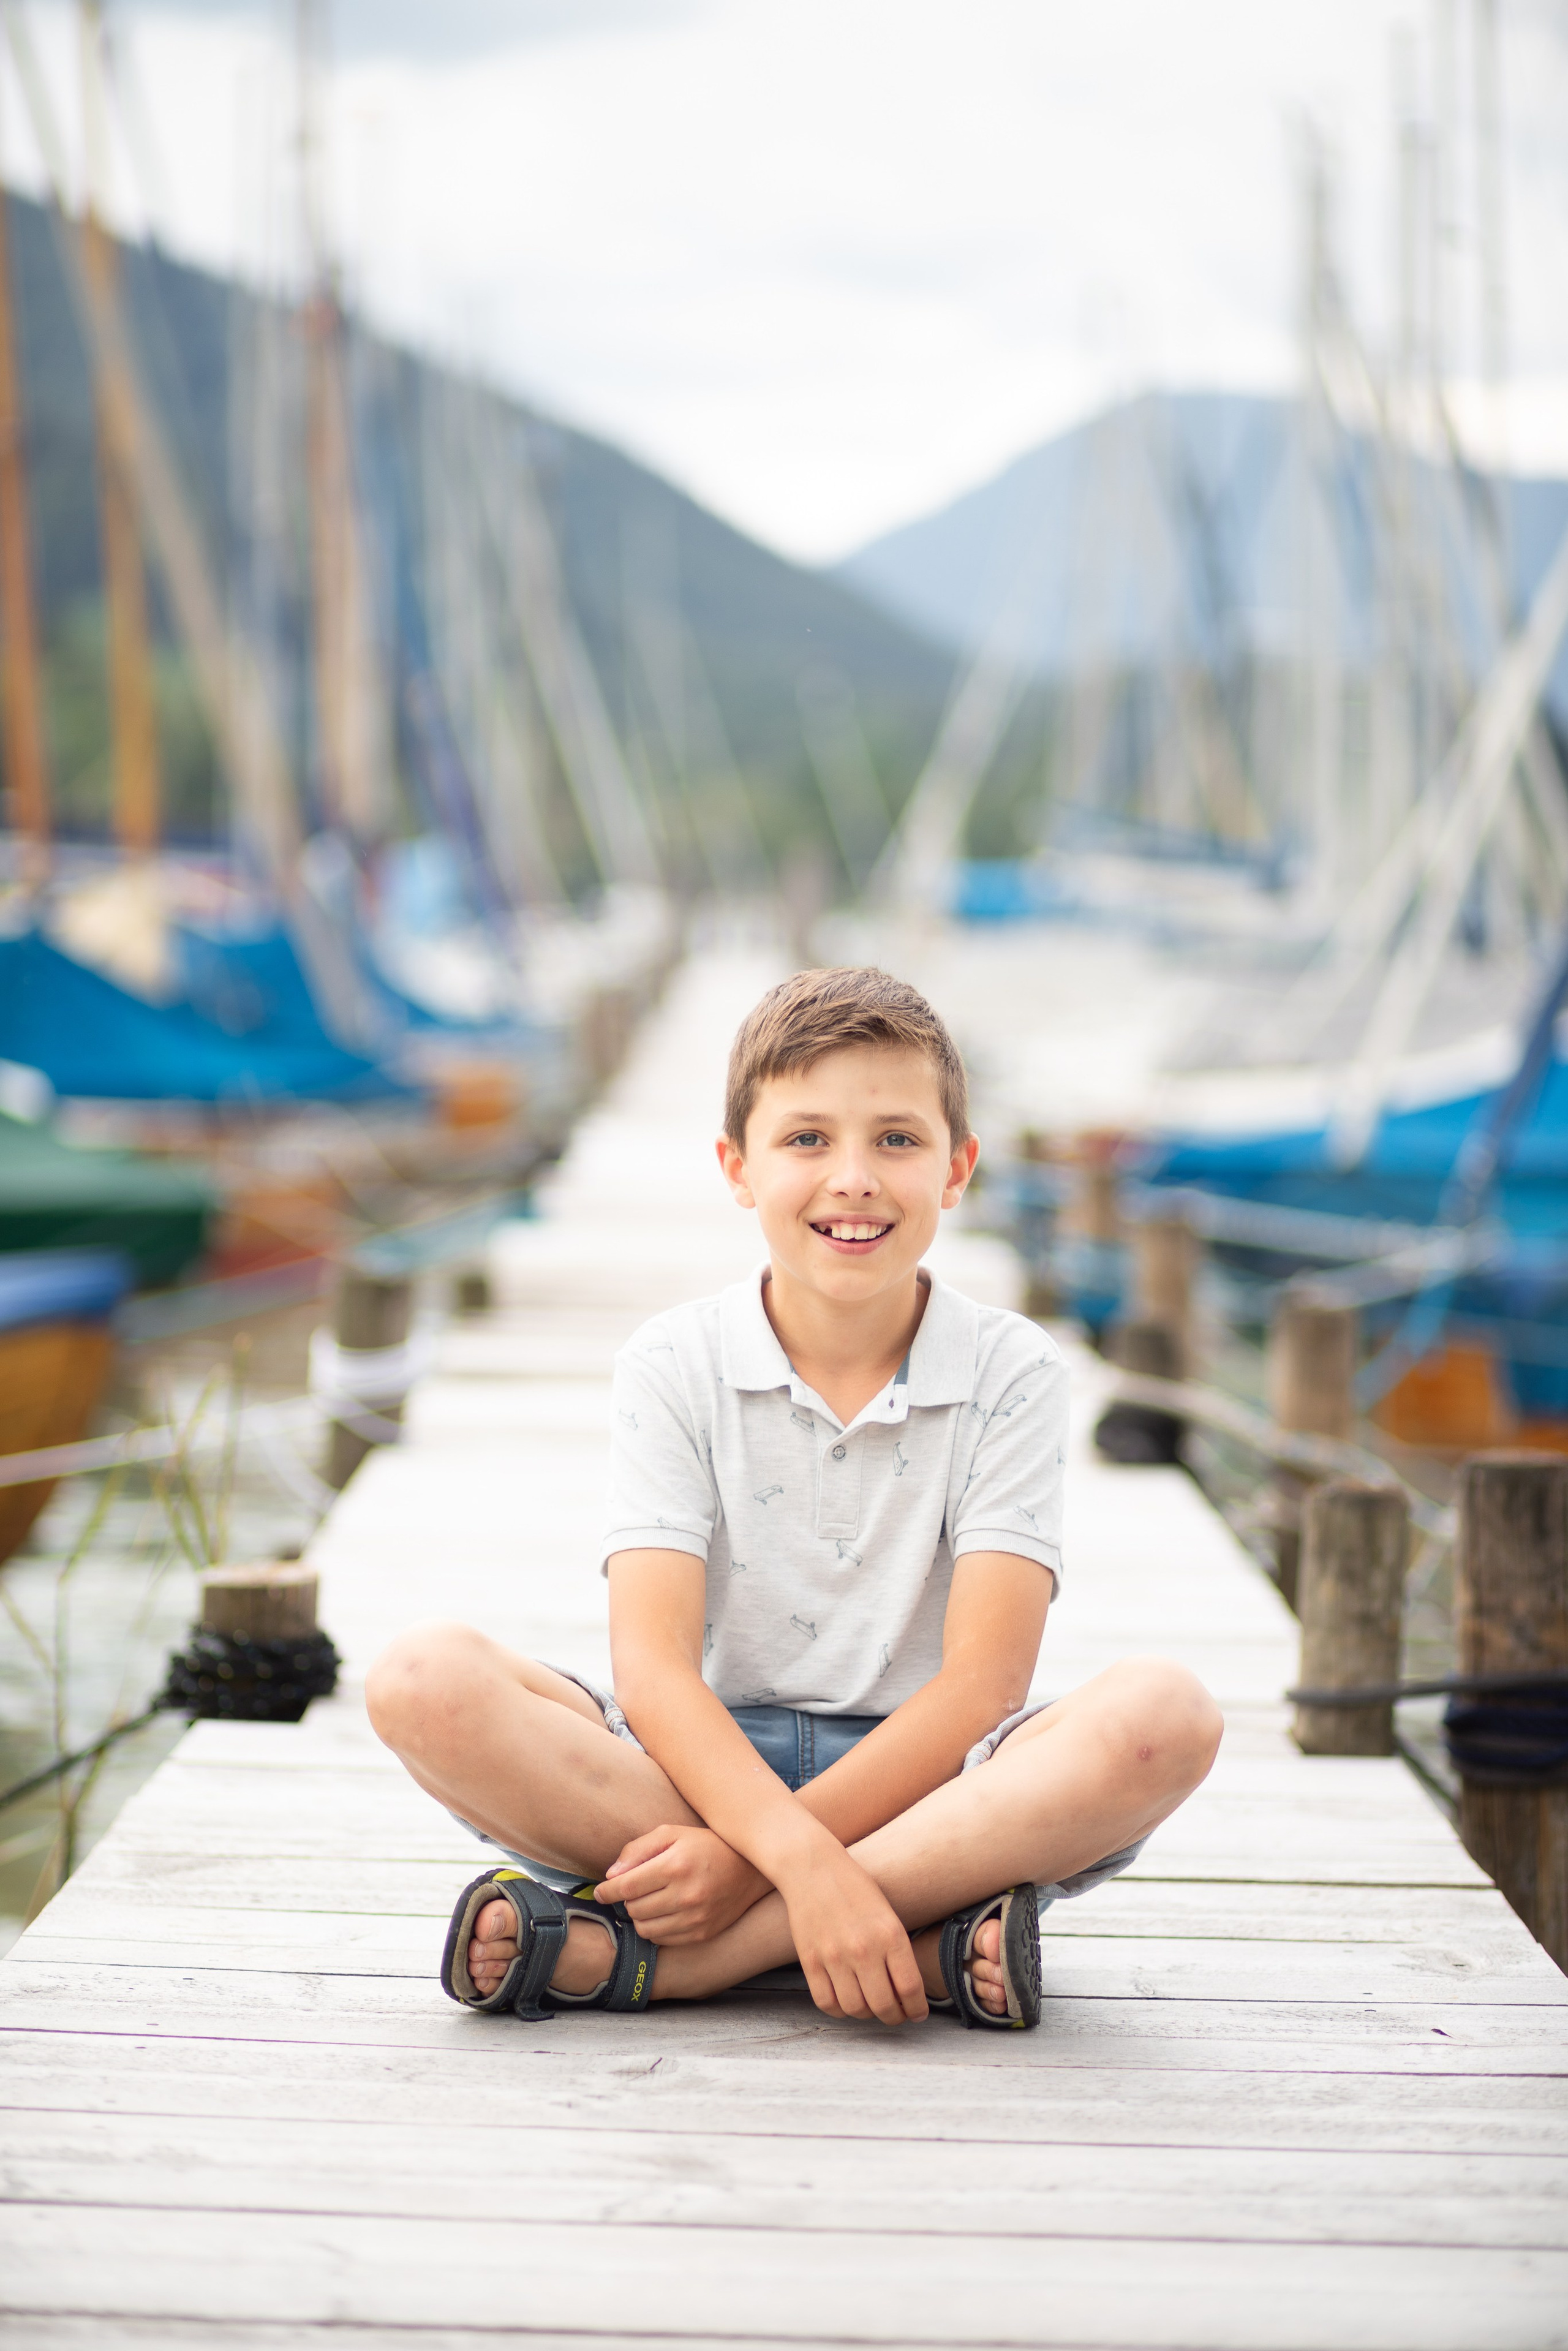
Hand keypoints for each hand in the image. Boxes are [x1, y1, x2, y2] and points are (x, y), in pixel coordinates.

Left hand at [596, 1823, 770, 1942]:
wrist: (750, 1868)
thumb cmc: (705, 1845)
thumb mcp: (671, 1833)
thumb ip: (638, 1850)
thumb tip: (611, 1875)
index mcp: (675, 1865)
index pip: (626, 1886)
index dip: (606, 1891)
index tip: (600, 1891)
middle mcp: (686, 1895)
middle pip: (634, 1908)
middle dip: (626, 1899)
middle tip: (633, 1889)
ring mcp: (695, 1918)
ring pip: (645, 1928)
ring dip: (639, 1915)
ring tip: (648, 1900)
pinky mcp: (702, 1933)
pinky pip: (663, 1939)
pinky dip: (655, 1928)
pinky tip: (663, 1912)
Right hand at [777, 1838, 927, 2026]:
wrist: (813, 1867)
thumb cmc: (855, 1888)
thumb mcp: (887, 1913)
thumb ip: (897, 1951)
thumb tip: (907, 1991)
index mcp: (890, 1934)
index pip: (910, 1989)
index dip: (916, 2009)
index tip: (917, 2014)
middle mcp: (864, 1948)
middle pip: (884, 2006)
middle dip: (895, 2017)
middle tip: (896, 2013)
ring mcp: (834, 1957)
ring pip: (856, 2009)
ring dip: (867, 2015)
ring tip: (871, 2005)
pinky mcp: (810, 1961)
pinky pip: (827, 2003)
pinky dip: (839, 2010)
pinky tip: (846, 2000)